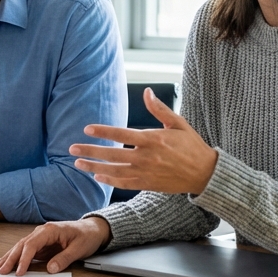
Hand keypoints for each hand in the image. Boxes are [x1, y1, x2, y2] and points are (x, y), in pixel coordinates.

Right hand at [0, 217, 110, 275]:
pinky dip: (17, 257)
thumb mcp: (79, 249)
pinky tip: (9, 263)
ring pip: (21, 247)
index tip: (19, 271)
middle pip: (22, 245)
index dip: (24, 259)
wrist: (93, 230)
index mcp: (50, 230)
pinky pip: (26, 251)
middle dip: (11, 258)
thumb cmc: (87, 236)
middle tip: (1, 271)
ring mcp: (41, 238)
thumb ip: (64, 258)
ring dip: (10, 257)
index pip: (32, 245)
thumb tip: (50, 268)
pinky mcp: (42, 244)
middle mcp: (42, 232)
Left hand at [69, 87, 218, 194]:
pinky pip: (124, 183)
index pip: (122, 134)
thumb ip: (159, 109)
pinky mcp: (148, 184)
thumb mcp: (178, 123)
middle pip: (112, 154)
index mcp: (153, 139)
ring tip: (77, 164)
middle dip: (90, 151)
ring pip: (114, 170)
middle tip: (72, 149)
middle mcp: (146, 157)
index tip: (87, 129)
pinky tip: (98, 177)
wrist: (205, 173)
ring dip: (94, 167)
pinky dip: (110, 180)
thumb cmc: (192, 146)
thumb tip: (146, 92)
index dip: (103, 132)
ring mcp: (146, 172)